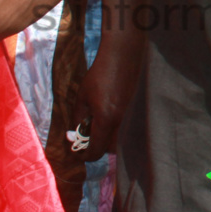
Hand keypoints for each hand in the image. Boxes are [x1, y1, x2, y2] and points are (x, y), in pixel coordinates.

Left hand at [71, 37, 136, 160]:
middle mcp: (121, 122)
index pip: (95, 150)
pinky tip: (106, 114)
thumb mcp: (82, 97)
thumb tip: (75, 133)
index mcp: (106, 120)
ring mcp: (131, 116)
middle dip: (96, 148)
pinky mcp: (135, 110)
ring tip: (95, 125)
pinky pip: (124, 128)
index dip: (84, 155)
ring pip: (119, 139)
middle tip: (85, 137)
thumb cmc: (99, 74)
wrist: (123, 56)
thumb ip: (78, 118)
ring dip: (106, 138)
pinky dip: (114, 128)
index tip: (76, 150)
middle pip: (109, 149)